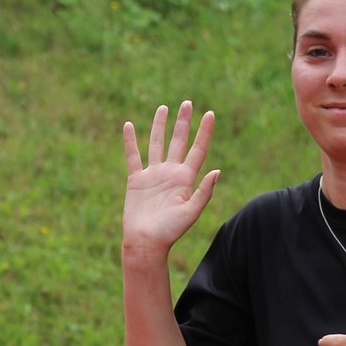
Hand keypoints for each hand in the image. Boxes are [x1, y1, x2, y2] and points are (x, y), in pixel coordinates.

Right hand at [122, 101, 219, 256]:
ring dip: (159, 126)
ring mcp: (153, 175)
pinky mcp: (136, 180)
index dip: (205, 132)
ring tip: (163, 108)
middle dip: (183, 122)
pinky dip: (129, 141)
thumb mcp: (191, 212)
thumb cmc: (170, 232)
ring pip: (156, 144)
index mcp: (186, 179)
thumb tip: (217, 171)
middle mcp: (170, 173)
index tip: (210, 113)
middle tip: (188, 103)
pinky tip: (128, 125)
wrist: (146, 242)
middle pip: (179, 141)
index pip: (198, 150)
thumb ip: (204, 192)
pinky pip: (132, 156)